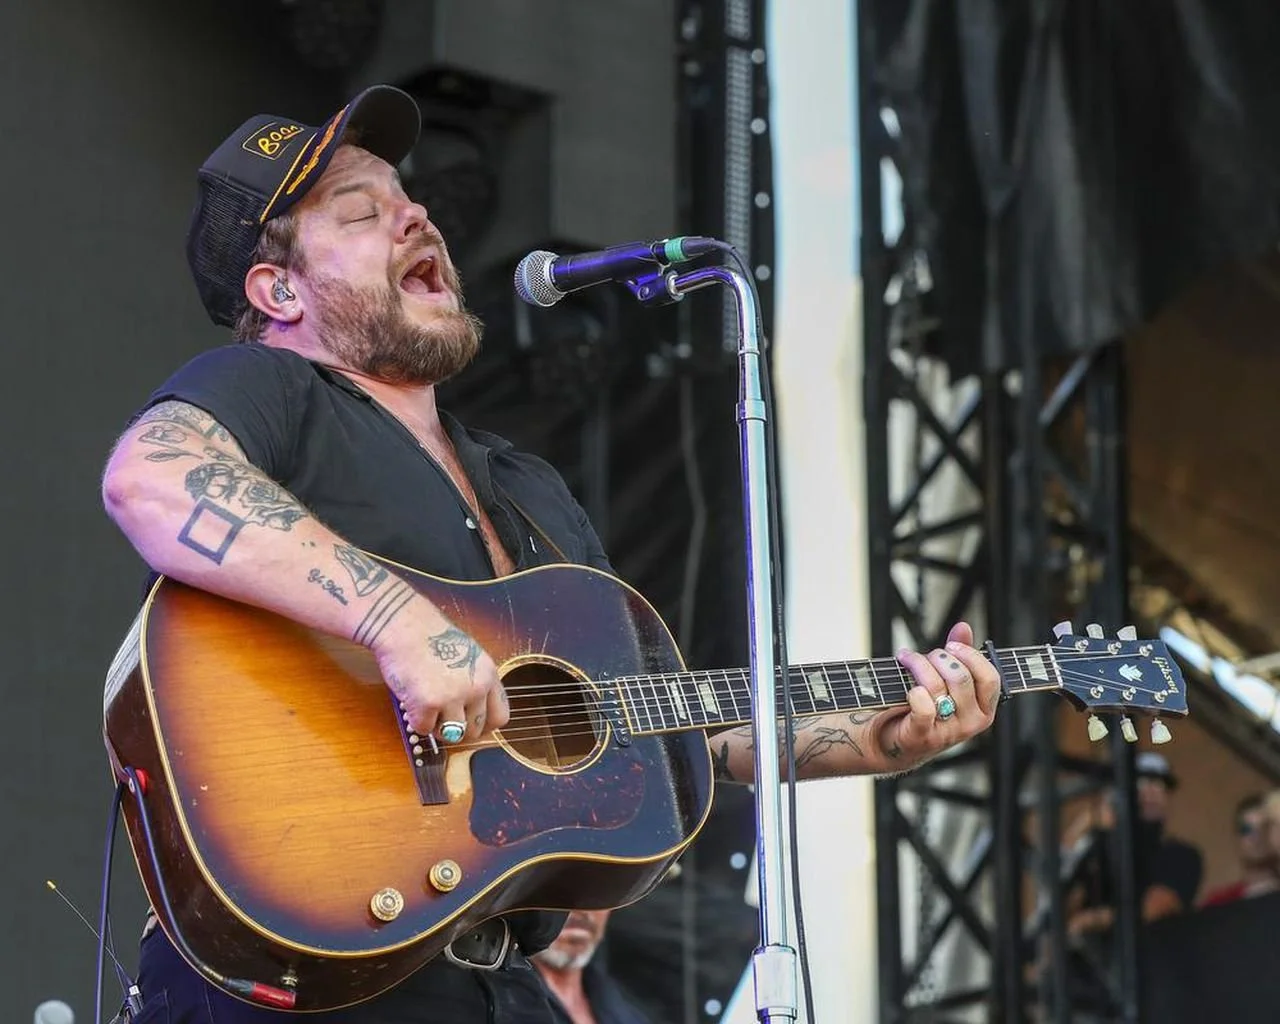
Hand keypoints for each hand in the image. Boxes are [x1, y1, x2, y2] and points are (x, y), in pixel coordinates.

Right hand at [370, 605, 508, 741]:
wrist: (403, 625)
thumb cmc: (429, 637)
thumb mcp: (468, 656)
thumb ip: (475, 682)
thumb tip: (472, 717)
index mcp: (488, 674)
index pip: (500, 717)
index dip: (484, 727)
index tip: (470, 726)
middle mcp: (477, 686)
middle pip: (475, 730)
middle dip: (457, 730)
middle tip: (441, 717)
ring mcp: (454, 696)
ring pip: (452, 734)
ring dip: (436, 727)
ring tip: (426, 707)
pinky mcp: (428, 703)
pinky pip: (424, 729)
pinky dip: (416, 720)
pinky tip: (412, 700)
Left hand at [869, 622, 998, 770]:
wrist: (892, 741)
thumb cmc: (923, 709)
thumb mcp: (946, 682)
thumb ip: (959, 655)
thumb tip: (963, 627)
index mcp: (983, 709)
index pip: (990, 678)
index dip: (970, 656)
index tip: (951, 646)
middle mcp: (970, 723)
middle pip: (960, 678)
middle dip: (939, 658)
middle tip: (926, 656)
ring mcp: (948, 732)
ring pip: (937, 687)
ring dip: (918, 665)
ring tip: (907, 660)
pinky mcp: (923, 737)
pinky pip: (923, 708)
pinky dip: (914, 693)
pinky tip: (907, 687)